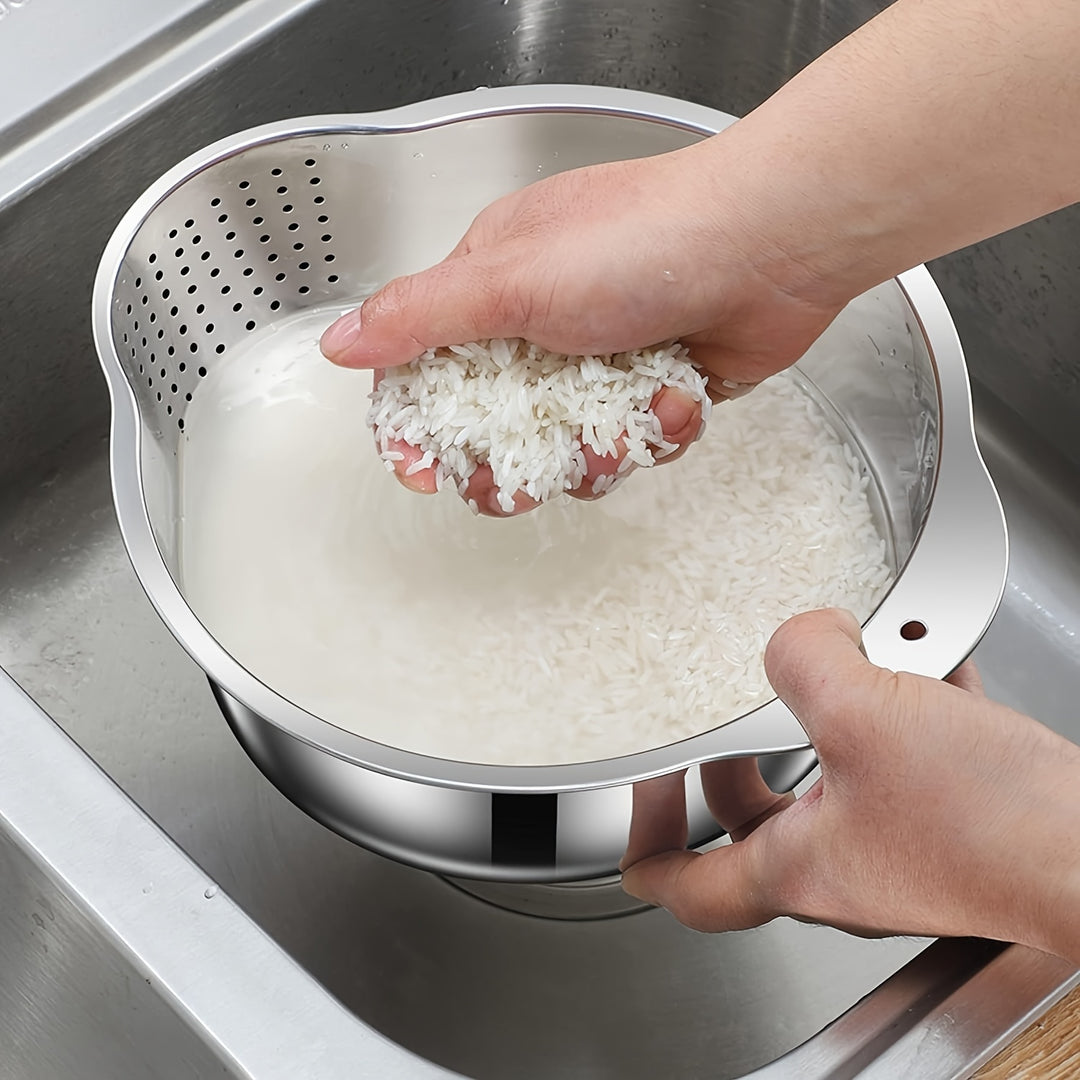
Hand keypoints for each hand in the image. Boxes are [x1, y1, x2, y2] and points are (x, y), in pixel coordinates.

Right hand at [320, 145, 844, 513]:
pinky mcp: (656, 389)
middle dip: (510, 466)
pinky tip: (679, 398)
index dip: (416, 428)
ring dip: (596, 454)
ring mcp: (603, 361)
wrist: (769, 246)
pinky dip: (656, 433)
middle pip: (496, 428)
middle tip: (520, 483)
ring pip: (568, 449)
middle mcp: (544, 324)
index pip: (427, 368)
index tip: (421, 471)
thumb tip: (341, 345)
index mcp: (494, 284)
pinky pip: (633, 445)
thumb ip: (418, 317)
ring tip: (623, 425)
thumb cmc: (643, 240)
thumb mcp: (508, 277)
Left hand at [621, 608, 1079, 962]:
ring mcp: (896, 849)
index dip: (647, 836)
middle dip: (735, 758)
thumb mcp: (865, 716)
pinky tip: (921, 659)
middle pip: (751, 823)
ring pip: (828, 781)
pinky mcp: (945, 824)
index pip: (682, 883)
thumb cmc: (995, 827)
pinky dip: (899, 709)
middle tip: (729, 720)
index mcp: (797, 868)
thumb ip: (805, 660)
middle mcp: (842, 868)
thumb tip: (800, 635)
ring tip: (841, 661)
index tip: (648, 783)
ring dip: (830, 715)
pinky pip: (898, 760)